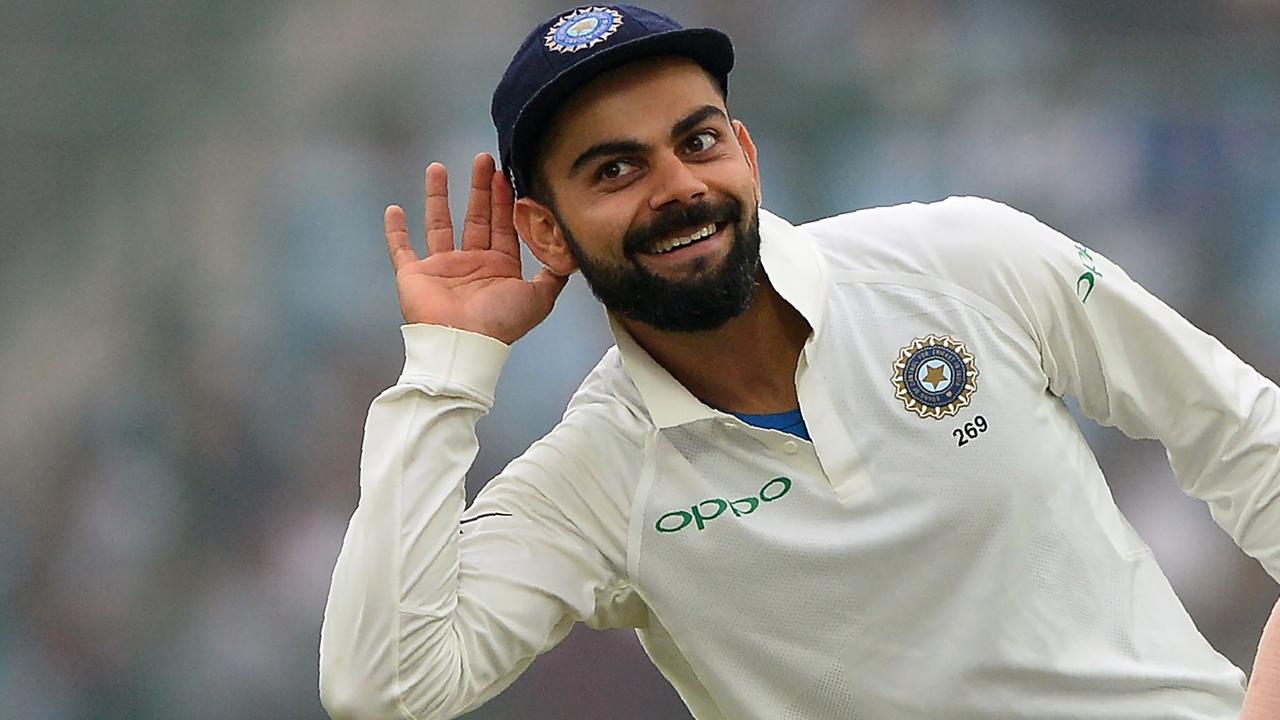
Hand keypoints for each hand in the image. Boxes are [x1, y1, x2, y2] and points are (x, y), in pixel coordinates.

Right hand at [384, 153, 567, 344]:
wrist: (463, 344)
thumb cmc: (501, 322)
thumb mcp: (539, 298)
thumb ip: (554, 273)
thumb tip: (569, 252)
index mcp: (500, 268)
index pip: (503, 226)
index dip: (505, 200)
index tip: (507, 173)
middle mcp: (472, 265)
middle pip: (475, 217)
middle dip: (480, 188)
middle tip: (483, 158)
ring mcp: (442, 269)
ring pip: (439, 224)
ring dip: (438, 197)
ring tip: (438, 167)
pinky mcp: (414, 275)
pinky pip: (401, 249)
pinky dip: (395, 232)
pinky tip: (393, 210)